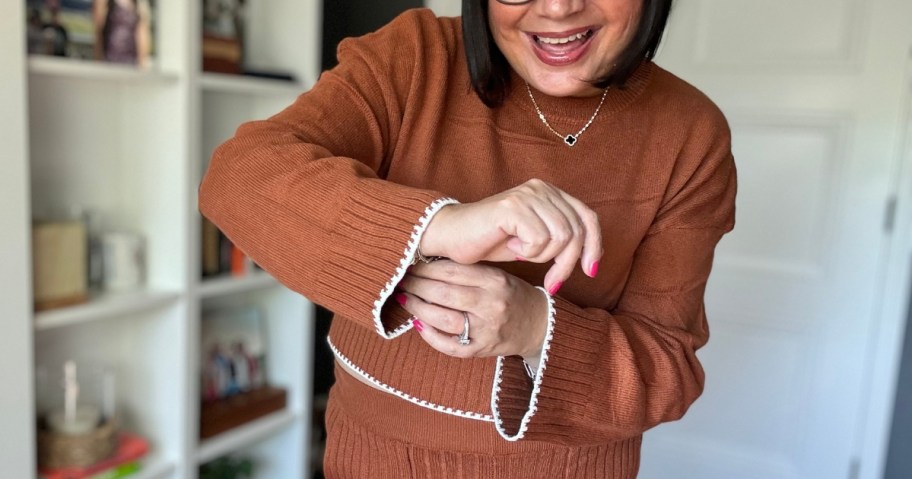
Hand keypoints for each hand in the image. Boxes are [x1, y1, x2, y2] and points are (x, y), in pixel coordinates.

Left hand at [395, 260, 548, 359]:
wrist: (539, 325)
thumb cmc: (512, 296)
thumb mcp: (498, 275)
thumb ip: (469, 271)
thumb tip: (426, 265)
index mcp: (495, 281)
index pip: (452, 271)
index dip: (425, 268)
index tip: (411, 264)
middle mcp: (491, 304)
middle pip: (444, 293)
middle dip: (416, 286)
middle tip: (401, 281)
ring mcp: (487, 330)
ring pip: (444, 319)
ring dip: (418, 308)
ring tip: (404, 300)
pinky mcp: (482, 350)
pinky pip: (450, 346)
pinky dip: (430, 335)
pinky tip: (418, 324)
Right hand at [420, 179, 601, 293]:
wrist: (452, 236)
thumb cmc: (491, 241)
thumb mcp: (534, 242)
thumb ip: (561, 241)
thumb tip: (592, 259)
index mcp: (550, 192)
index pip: (588, 218)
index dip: (594, 247)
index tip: (589, 272)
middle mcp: (542, 188)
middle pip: (577, 232)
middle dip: (567, 264)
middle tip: (551, 282)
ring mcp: (527, 194)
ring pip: (560, 237)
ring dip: (542, 256)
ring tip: (520, 252)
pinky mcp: (513, 206)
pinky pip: (539, 239)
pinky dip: (527, 252)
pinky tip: (509, 245)